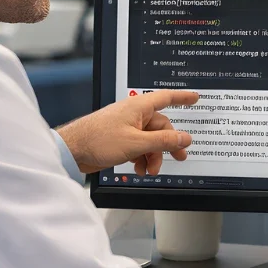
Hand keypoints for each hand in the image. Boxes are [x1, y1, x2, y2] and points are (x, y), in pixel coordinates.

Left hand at [56, 90, 196, 174]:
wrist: (72, 150)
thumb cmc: (97, 139)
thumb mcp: (136, 143)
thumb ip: (163, 141)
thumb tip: (184, 138)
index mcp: (138, 107)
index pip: (166, 98)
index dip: (182, 97)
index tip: (195, 98)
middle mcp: (134, 115)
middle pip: (161, 127)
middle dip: (167, 145)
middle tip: (178, 158)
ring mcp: (127, 127)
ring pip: (150, 140)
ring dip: (153, 156)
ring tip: (150, 169)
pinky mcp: (120, 139)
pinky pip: (139, 146)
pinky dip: (142, 158)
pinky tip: (138, 168)